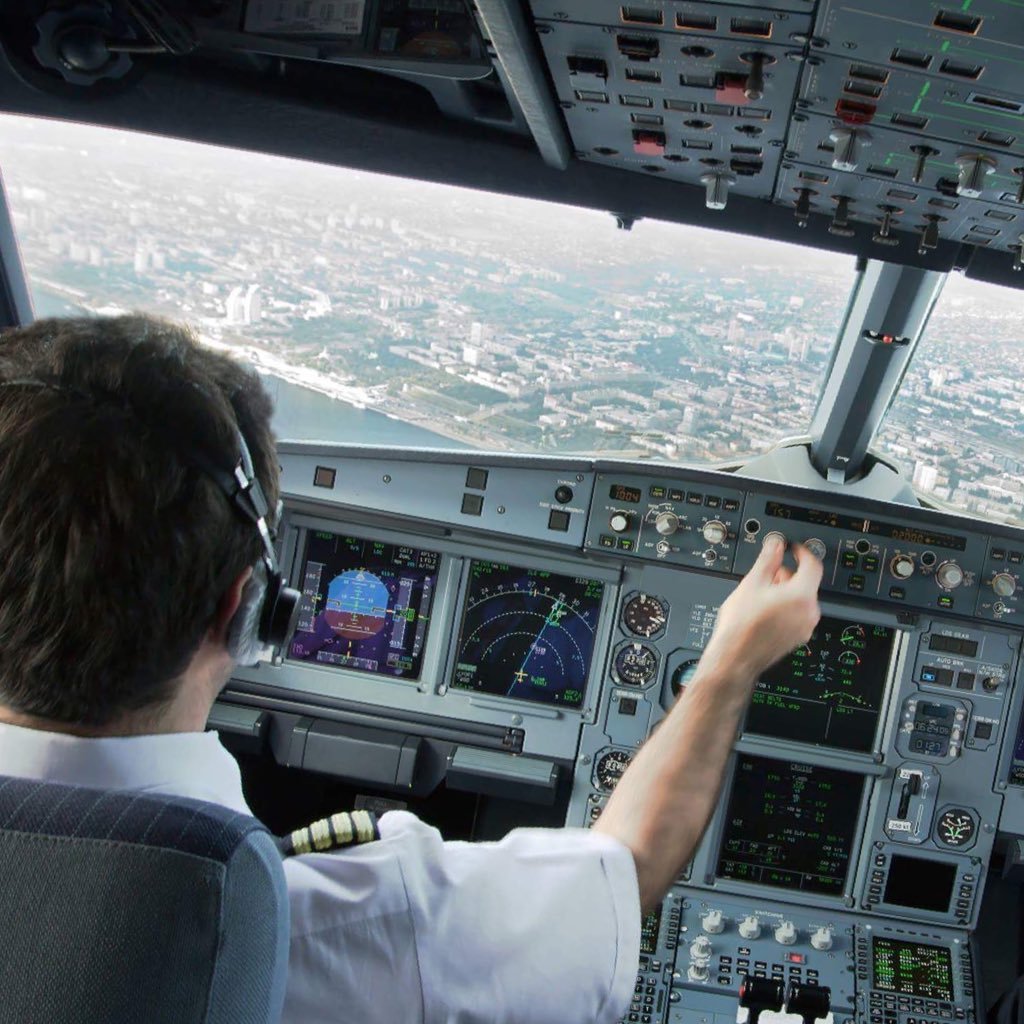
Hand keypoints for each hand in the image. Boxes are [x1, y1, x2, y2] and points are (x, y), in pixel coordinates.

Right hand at [700, 537, 821, 683]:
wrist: (735, 658)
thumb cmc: (741, 625)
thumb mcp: (752, 582)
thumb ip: (768, 559)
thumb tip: (776, 544)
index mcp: (802, 595)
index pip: (813, 565)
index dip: (802, 552)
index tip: (793, 549)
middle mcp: (809, 613)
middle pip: (806, 583)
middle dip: (788, 574)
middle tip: (769, 572)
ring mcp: (804, 627)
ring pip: (801, 600)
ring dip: (785, 591)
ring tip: (761, 593)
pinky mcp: (797, 638)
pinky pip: (797, 614)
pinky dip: (785, 607)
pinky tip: (764, 609)